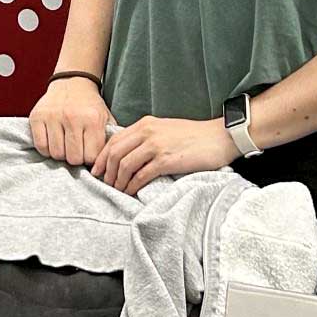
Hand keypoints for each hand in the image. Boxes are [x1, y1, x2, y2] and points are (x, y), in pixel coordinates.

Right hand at [29, 78, 117, 165]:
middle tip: (77, 149)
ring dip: (61, 153)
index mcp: (92, 119)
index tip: (89, 152)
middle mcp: (72, 117)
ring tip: (65, 145)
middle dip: (76, 158)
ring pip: (56, 154)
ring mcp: (53, 116)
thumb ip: (109, 139)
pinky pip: (41, 146)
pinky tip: (53, 142)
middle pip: (73, 158)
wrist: (73, 82)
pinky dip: (47, 149)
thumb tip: (107, 163)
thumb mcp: (106, 118)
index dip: (90, 159)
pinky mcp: (37, 117)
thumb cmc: (90, 105)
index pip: (90, 157)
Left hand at [92, 114, 232, 193]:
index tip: (97, 171)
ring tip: (118, 191)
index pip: (114, 141)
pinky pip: (141, 176)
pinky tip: (131, 192)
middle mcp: (147, 132)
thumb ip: (146, 137)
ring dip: (118, 181)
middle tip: (106, 184)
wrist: (219, 137)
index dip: (102, 158)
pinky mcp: (166, 160)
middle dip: (106, 172)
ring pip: (125, 165)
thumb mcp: (165, 129)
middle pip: (115, 153)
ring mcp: (156, 145)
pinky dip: (132, 186)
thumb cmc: (194, 136)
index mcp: (145, 124)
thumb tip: (128, 154)